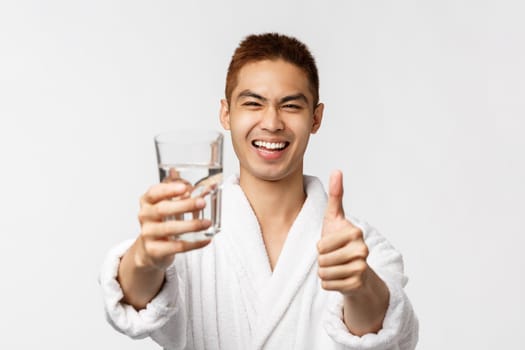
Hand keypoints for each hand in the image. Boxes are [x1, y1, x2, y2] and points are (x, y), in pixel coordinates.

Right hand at [135, 181, 211, 270]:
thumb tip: (207, 186)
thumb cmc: (161, 223)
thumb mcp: (169, 205)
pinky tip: (206, 239)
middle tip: (202, 203)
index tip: (185, 188)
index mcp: (147, 202)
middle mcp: (145, 216)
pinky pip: (176, 247)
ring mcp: (148, 234)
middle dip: (184, 205)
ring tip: (207, 223)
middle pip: (162, 209)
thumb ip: (184, 194)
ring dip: (191, 225)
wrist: (149, 250)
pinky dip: (193, 243)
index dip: (169, 189)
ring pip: (169, 229)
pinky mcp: (155, 250)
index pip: (154, 192)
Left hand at [317, 170, 369, 295]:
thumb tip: (337, 170)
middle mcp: (362, 250)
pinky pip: (327, 285)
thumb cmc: (341, 241)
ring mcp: (362, 268)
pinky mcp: (357, 284)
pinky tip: (339, 278)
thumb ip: (336, 195)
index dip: (320, 247)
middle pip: (322, 260)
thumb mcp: (335, 217)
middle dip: (322, 260)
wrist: (356, 270)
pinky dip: (328, 283)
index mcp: (356, 232)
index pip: (321, 245)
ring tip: (335, 267)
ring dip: (324, 272)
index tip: (331, 244)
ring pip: (324, 273)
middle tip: (333, 258)